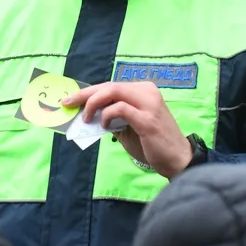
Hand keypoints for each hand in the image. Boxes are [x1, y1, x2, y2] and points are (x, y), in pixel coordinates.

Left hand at [61, 81, 191, 178]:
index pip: (111, 86)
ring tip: (86, 117)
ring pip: (113, 91)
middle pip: (110, 86)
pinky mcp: (148, 119)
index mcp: (143, 91)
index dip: (89, 91)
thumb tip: (87, 114)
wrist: (177, 160)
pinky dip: (107, 115)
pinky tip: (104, 125)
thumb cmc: (151, 144)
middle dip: (85, 94)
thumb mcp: (128, 127)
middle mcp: (147, 92)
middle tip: (68, 103)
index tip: (71, 98)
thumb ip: (112, 117)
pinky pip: (120, 109)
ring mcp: (149, 104)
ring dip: (94, 103)